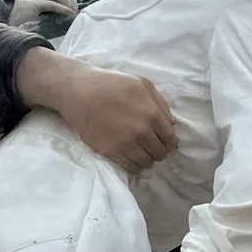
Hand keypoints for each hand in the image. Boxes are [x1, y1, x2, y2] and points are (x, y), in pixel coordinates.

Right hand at [22, 47, 177, 172]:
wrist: (79, 91)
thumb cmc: (111, 83)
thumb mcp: (141, 84)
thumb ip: (160, 103)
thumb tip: (172, 124)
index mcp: (151, 113)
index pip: (170, 137)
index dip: (171, 142)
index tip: (168, 143)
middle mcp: (141, 131)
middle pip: (160, 152)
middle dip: (161, 152)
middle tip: (155, 149)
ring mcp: (125, 144)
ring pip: (146, 162)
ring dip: (148, 160)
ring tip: (144, 155)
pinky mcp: (110, 152)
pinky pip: (130, 167)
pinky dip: (135, 167)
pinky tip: (134, 161)